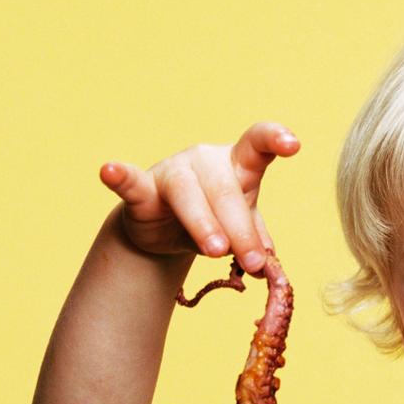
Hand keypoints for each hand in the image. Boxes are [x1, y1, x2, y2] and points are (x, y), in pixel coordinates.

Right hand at [97, 121, 299, 273]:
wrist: (166, 232)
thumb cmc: (214, 220)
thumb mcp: (241, 228)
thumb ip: (257, 241)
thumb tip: (272, 263)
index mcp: (237, 164)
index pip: (258, 145)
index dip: (274, 139)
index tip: (293, 144)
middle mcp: (206, 160)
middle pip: (227, 191)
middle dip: (241, 230)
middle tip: (253, 263)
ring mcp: (173, 171)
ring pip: (189, 195)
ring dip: (205, 225)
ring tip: (217, 251)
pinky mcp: (142, 188)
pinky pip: (131, 181)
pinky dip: (120, 177)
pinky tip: (109, 171)